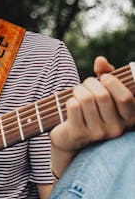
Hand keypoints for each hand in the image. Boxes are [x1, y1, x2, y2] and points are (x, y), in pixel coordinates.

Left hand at [50, 56, 134, 176]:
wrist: (72, 137)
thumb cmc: (93, 110)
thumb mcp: (105, 92)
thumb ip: (107, 74)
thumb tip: (100, 60)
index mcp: (128, 119)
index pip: (126, 98)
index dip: (113, 83)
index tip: (104, 77)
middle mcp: (116, 129)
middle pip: (103, 96)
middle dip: (91, 82)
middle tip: (86, 83)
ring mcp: (97, 134)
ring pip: (86, 99)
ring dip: (79, 89)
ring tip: (78, 91)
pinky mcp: (79, 135)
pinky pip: (73, 106)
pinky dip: (70, 99)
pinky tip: (71, 103)